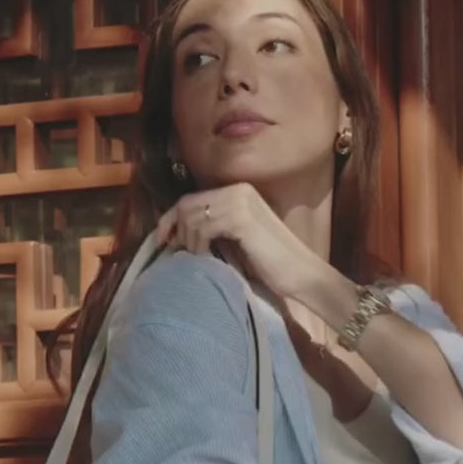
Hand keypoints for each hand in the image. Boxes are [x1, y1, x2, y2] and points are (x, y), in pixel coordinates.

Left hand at [156, 183, 337, 304]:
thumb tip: (177, 232)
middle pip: (187, 204)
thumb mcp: (235, 240)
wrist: (299, 274)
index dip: (170, 219)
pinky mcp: (241, 217)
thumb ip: (213, 229)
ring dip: (188, 241)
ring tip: (198, 260)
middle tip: (177, 254)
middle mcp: (237, 190)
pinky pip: (204, 226)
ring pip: (192, 216)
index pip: (191, 199)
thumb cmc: (270, 263)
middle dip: (175, 231)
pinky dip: (199, 245)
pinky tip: (207, 259)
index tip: (162, 241)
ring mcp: (239, 201)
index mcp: (237, 192)